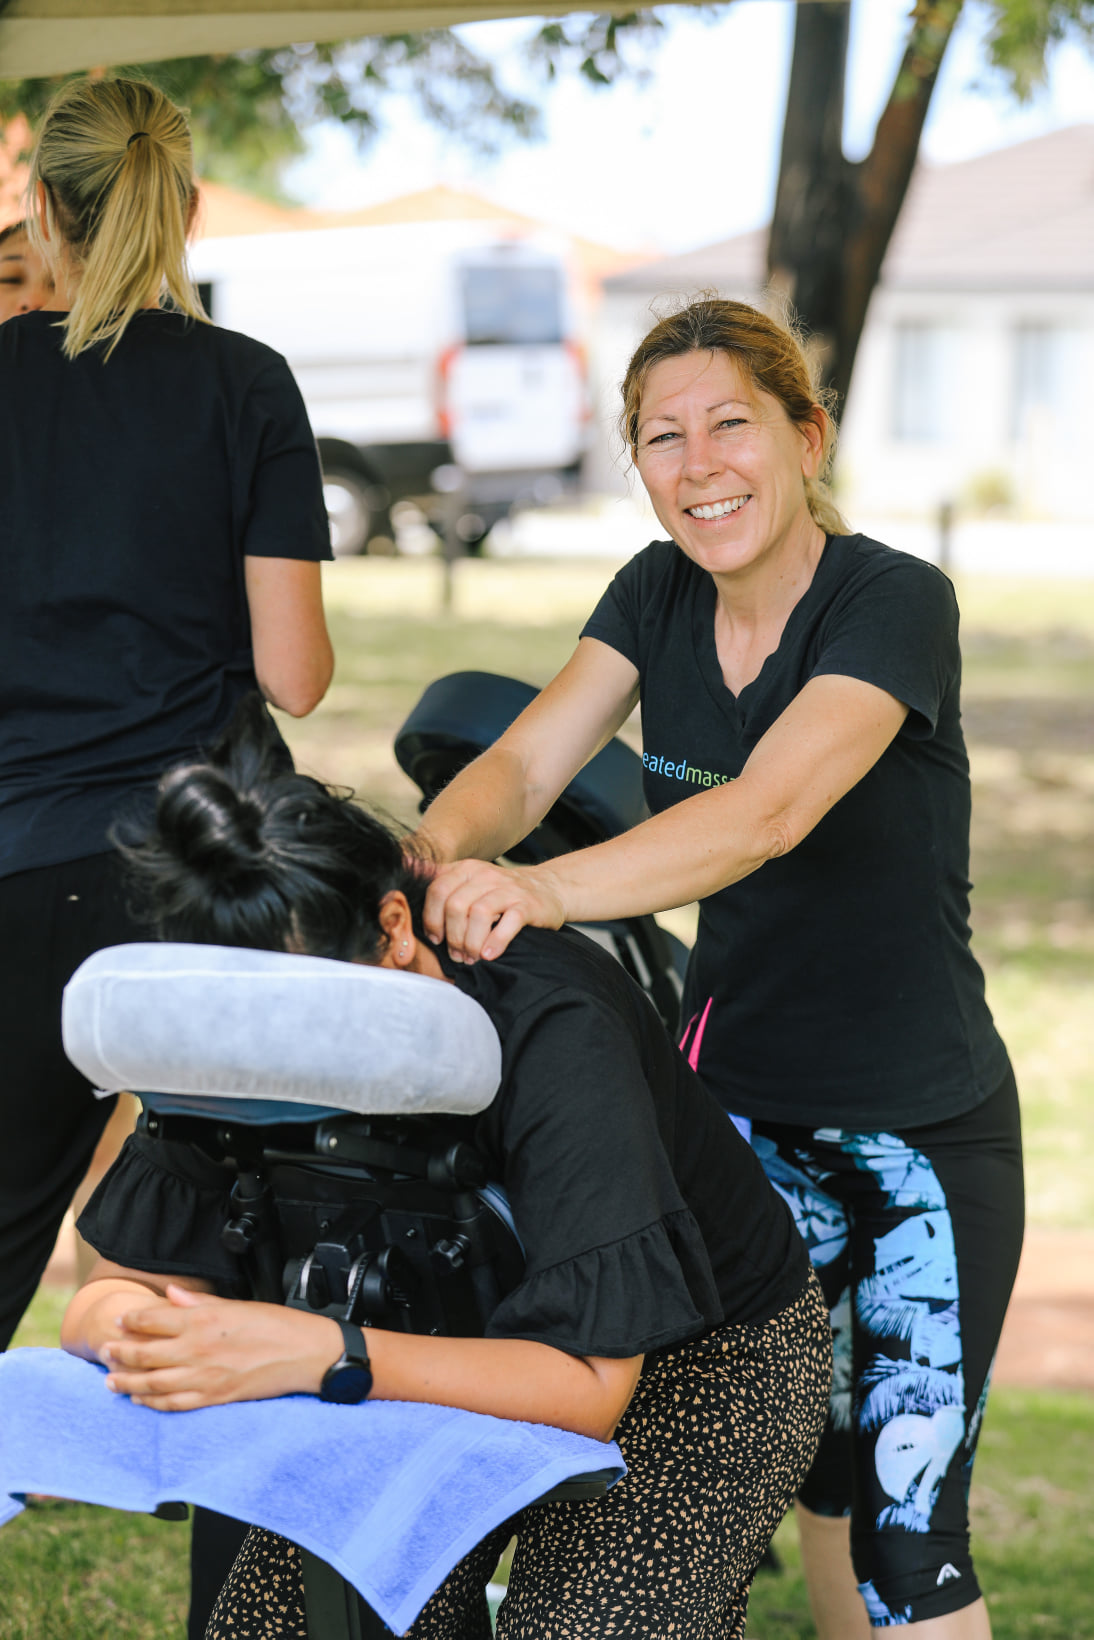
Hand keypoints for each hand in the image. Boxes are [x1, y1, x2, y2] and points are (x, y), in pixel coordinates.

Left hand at [100, 1285, 341, 1411]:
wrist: (305, 1354)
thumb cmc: (278, 1326)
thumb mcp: (238, 1305)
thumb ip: (200, 1302)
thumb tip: (173, 1295)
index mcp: (204, 1320)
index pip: (154, 1320)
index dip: (132, 1321)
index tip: (120, 1321)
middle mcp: (198, 1350)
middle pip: (145, 1354)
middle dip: (120, 1354)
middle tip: (105, 1352)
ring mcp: (205, 1377)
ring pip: (153, 1384)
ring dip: (128, 1383)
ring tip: (111, 1381)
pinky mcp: (214, 1398)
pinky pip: (174, 1404)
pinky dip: (153, 1403)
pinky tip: (140, 1401)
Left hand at [423, 860, 565, 962]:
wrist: (548, 888)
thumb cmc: (502, 893)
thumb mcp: (471, 882)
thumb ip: (441, 885)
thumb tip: (400, 884)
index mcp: (466, 869)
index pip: (437, 890)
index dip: (431, 919)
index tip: (436, 938)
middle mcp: (485, 875)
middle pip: (455, 906)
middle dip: (452, 936)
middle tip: (457, 955)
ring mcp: (508, 889)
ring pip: (479, 914)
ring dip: (471, 942)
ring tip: (472, 957)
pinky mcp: (527, 904)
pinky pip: (508, 922)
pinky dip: (496, 941)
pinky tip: (489, 954)